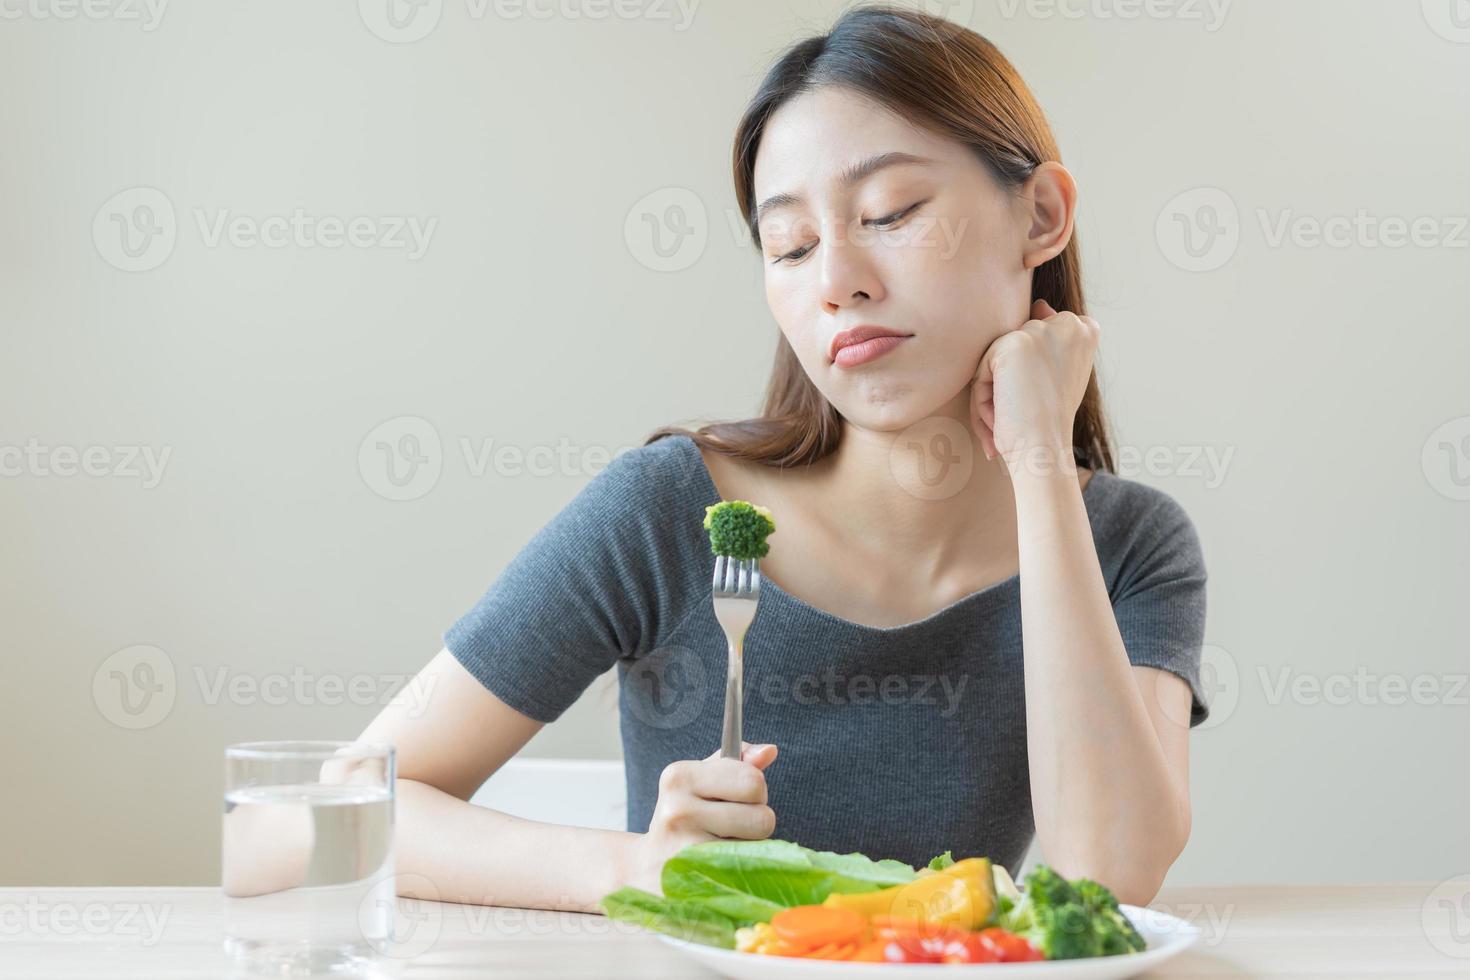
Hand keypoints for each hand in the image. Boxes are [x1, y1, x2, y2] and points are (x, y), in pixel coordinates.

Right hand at [624, 742, 777, 891]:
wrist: (644, 869)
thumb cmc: (683, 819)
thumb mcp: (699, 782)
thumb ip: (736, 763)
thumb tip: (769, 751)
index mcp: (679, 776)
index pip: (752, 780)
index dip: (754, 792)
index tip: (734, 799)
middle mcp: (677, 809)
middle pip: (762, 815)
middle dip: (756, 821)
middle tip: (730, 826)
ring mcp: (686, 848)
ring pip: (757, 848)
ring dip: (750, 848)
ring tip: (722, 845)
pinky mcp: (696, 881)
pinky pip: (746, 871)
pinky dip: (741, 871)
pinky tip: (718, 867)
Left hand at [971, 299, 1099, 473]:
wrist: (1044, 449)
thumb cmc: (1048, 423)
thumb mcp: (1058, 375)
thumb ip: (1049, 339)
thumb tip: (1040, 304)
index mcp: (1086, 330)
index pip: (1043, 326)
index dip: (1035, 364)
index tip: (1045, 394)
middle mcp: (1069, 324)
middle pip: (1014, 345)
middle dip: (1012, 382)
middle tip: (1028, 411)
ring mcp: (1041, 331)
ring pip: (996, 358)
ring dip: (995, 393)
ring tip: (1015, 416)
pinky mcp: (1013, 343)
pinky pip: (981, 369)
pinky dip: (983, 397)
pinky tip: (1004, 412)